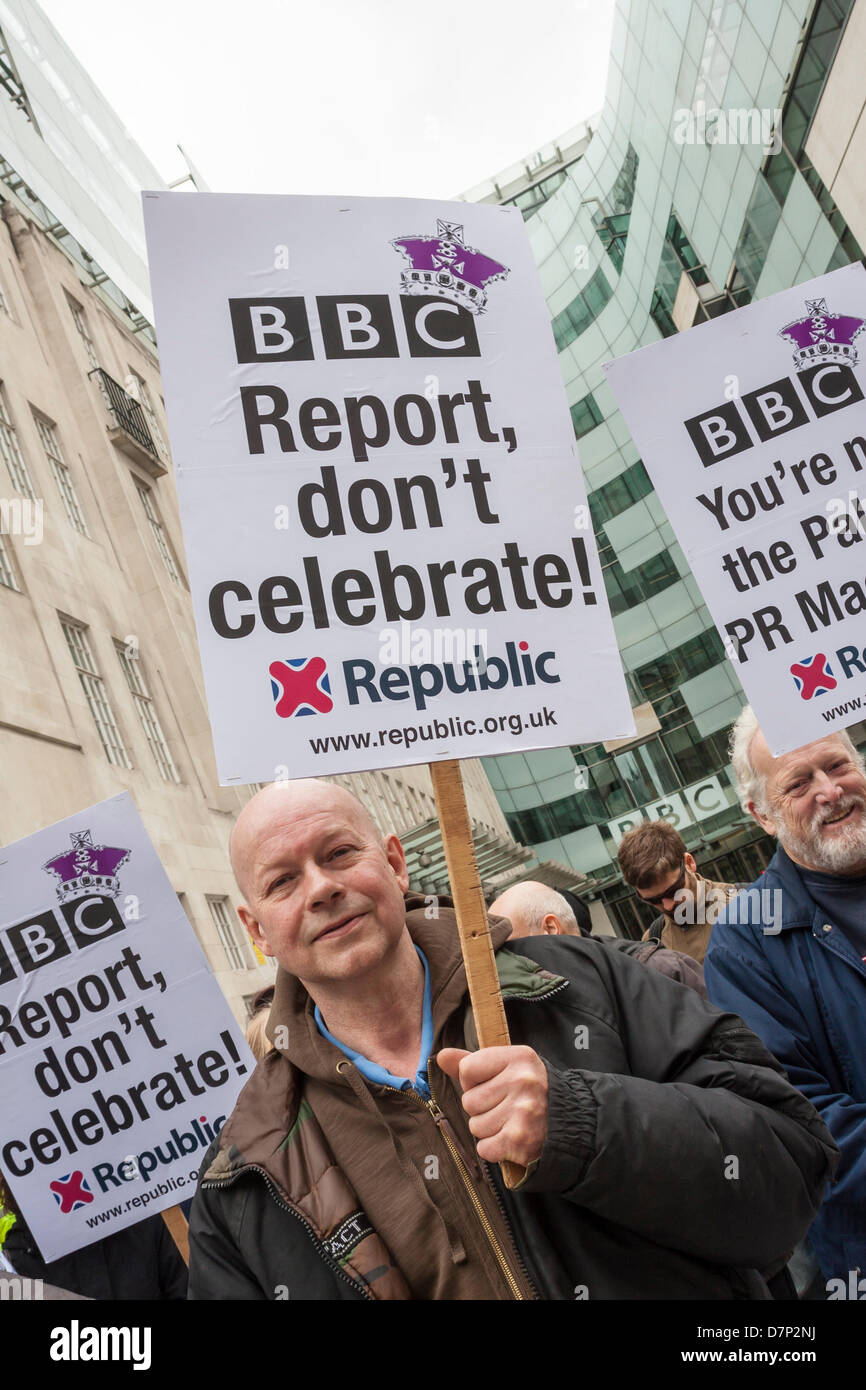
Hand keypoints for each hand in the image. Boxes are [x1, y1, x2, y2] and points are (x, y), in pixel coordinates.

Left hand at [437, 1045, 547, 1167]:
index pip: (467, 1069)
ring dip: (488, 1130)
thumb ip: (472, 1062)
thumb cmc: (529, 1093)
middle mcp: (523, 1081)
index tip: (494, 1085)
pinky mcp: (521, 1140)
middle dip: (481, 1109)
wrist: (568, 1126)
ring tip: (510, 1123)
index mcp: (519, 1057)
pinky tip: (512, 1139)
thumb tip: (441, 1056)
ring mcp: (523, 1111)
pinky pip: (484, 1148)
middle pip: (469, 1101)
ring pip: (475, 1126)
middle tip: (506, 1107)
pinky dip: (494, 1149)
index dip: (474, 1082)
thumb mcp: (507, 1068)